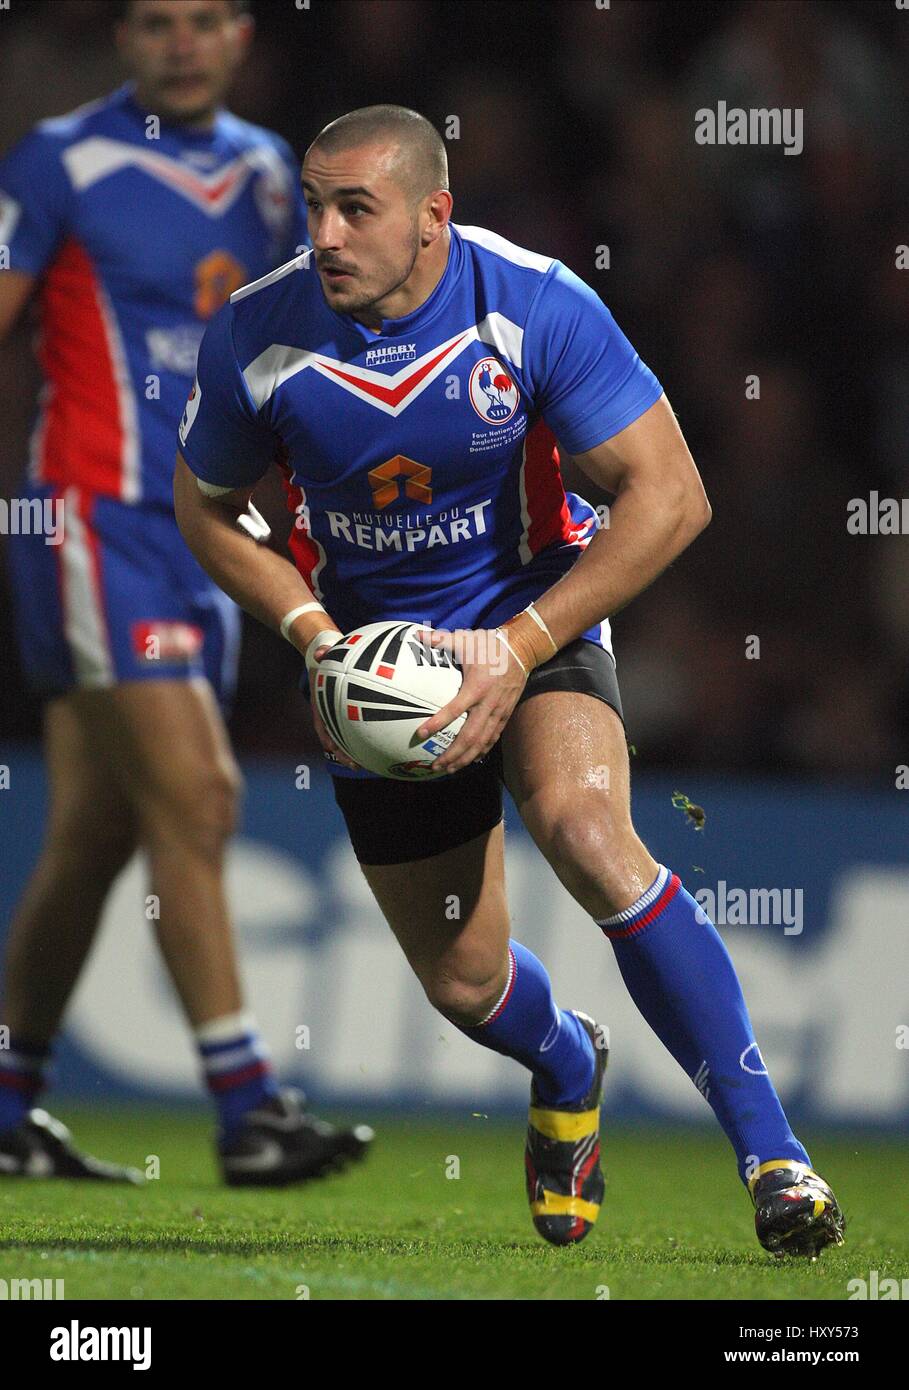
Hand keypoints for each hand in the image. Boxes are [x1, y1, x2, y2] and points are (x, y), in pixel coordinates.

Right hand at [309, 642, 360, 770]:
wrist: (323, 658)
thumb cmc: (325, 658)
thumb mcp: (323, 655)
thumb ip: (322, 653)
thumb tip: (319, 652)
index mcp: (321, 705)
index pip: (321, 726)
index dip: (327, 739)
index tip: (333, 748)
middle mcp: (329, 714)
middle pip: (336, 740)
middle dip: (344, 753)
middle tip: (356, 765)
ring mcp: (339, 716)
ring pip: (347, 738)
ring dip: (357, 751)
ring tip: (372, 763)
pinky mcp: (350, 714)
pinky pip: (360, 726)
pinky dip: (369, 735)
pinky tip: (385, 742)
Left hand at [415, 627, 527, 773]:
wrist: (522, 650)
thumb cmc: (490, 644)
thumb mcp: (465, 639)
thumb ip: (440, 639)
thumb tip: (416, 634)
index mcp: (476, 687)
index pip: (454, 710)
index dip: (437, 723)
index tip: (421, 734)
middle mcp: (488, 704)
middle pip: (470, 736)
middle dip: (452, 754)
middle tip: (435, 766)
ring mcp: (499, 711)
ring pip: (482, 741)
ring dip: (465, 758)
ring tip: (449, 770)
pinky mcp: (506, 714)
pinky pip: (493, 737)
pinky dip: (482, 751)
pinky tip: (470, 760)